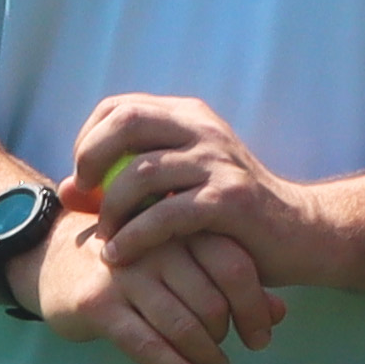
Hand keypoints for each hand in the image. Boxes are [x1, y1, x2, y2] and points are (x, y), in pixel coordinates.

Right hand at [41, 208, 285, 363]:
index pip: (233, 265)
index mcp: (179, 226)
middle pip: (211, 300)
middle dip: (227, 338)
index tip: (260, 336)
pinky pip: (149, 347)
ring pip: (183, 326)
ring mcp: (125, 272)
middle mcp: (155, 244)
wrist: (52, 257)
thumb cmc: (128, 262)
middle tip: (227, 357)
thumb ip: (228, 280)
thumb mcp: (178, 259)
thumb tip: (278, 314)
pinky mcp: (99, 304)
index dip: (254, 307)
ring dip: (207, 360)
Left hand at [58, 93, 324, 285]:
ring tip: (105, 237)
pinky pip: (166, 214)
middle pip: (125, 123)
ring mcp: (218, 161)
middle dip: (90, 160)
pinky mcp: (229, 199)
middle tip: (84, 198)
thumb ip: (125, 184)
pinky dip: (134, 237)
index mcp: (188, 117)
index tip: (83, 178)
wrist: (300, 233)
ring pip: (140, 172)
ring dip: (112, 209)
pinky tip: (120, 256)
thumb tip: (64, 189)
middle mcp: (202, 129)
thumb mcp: (177, 188)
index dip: (88, 140)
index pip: (118, 107)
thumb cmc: (231, 215)